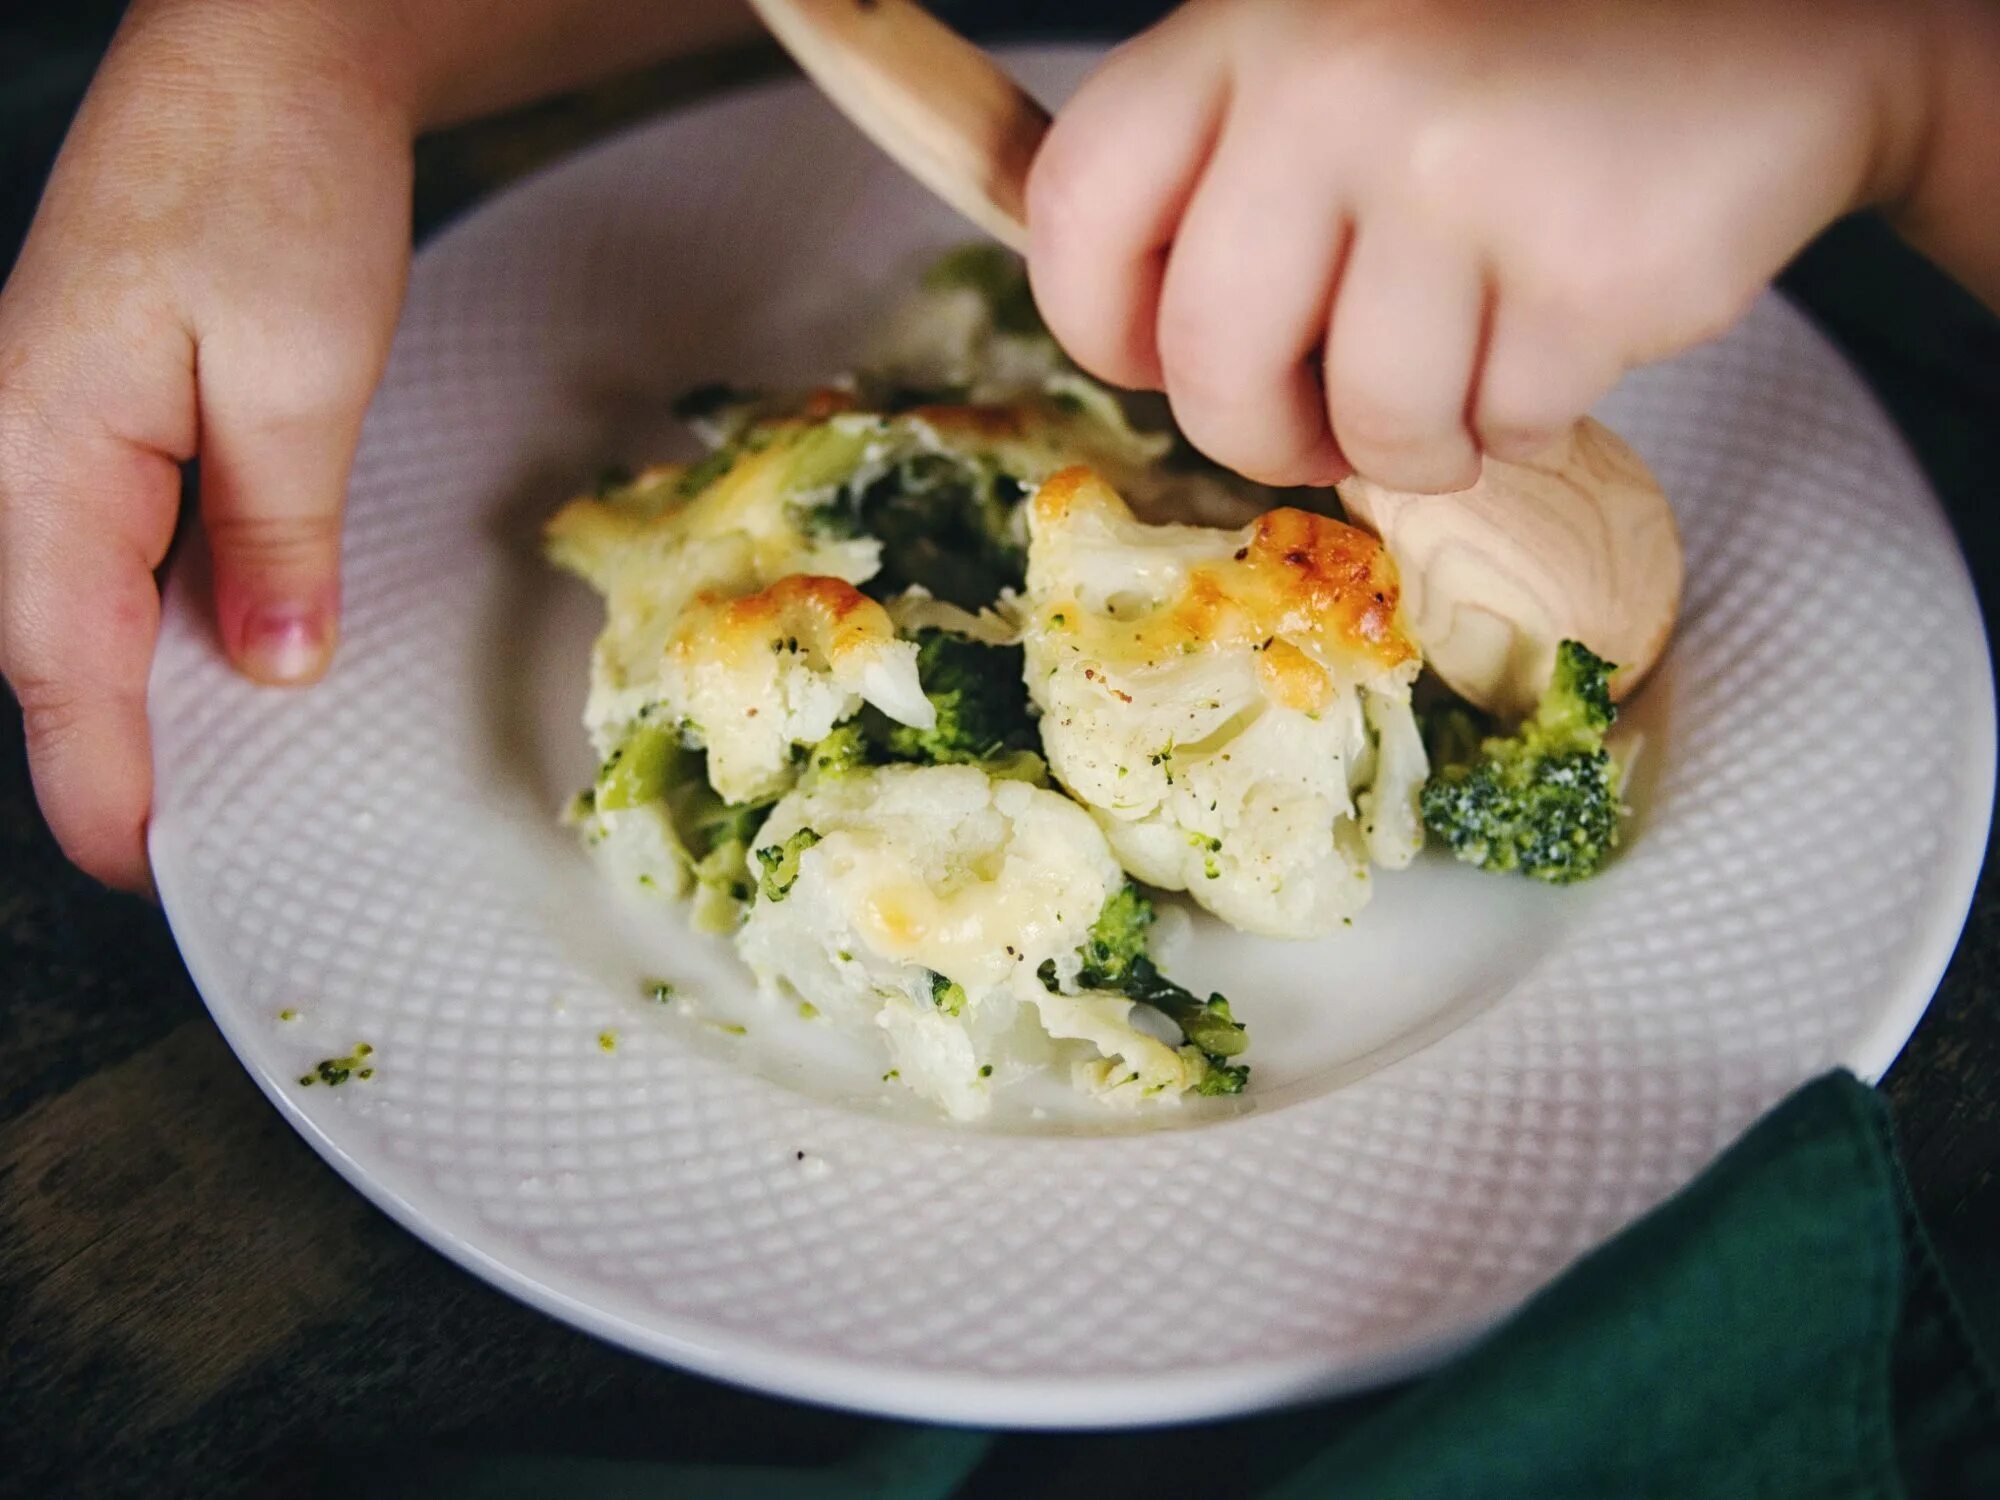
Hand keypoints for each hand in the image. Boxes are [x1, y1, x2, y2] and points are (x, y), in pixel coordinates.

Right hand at [0, 0, 416, 889]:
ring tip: (204, 777)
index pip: (61, 659)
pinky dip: (161, 609)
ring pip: (83, 593)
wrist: (269, 54)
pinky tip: (219, 645)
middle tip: (175, 844)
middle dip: (109, 750)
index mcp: (45, 443)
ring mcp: (58, 420)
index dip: (99, 774)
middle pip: (55, 639)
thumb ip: (273, 527)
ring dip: (136, 688)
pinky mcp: (110, 402)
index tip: (140, 864)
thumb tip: (269, 661)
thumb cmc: (271, 182)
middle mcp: (25, 441)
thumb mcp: (294, 373)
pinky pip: (116, 539)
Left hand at [1026, 0, 1935, 492]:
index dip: (1097, 324)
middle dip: (1259, 432)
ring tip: (1465, 366)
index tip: (1159, 360)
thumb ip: (1227, 172)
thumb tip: (1130, 338)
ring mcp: (1463, 171)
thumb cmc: (1519, 78)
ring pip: (1364, 424)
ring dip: (1412, 441)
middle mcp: (1339, 83)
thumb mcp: (1340, 66)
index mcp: (1251, 27)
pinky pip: (1493, 431)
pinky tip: (1557, 330)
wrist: (1781, 31)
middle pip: (1208, 360)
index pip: (1076, 209)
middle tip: (1317, 422)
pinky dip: (1520, 420)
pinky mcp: (1583, 267)